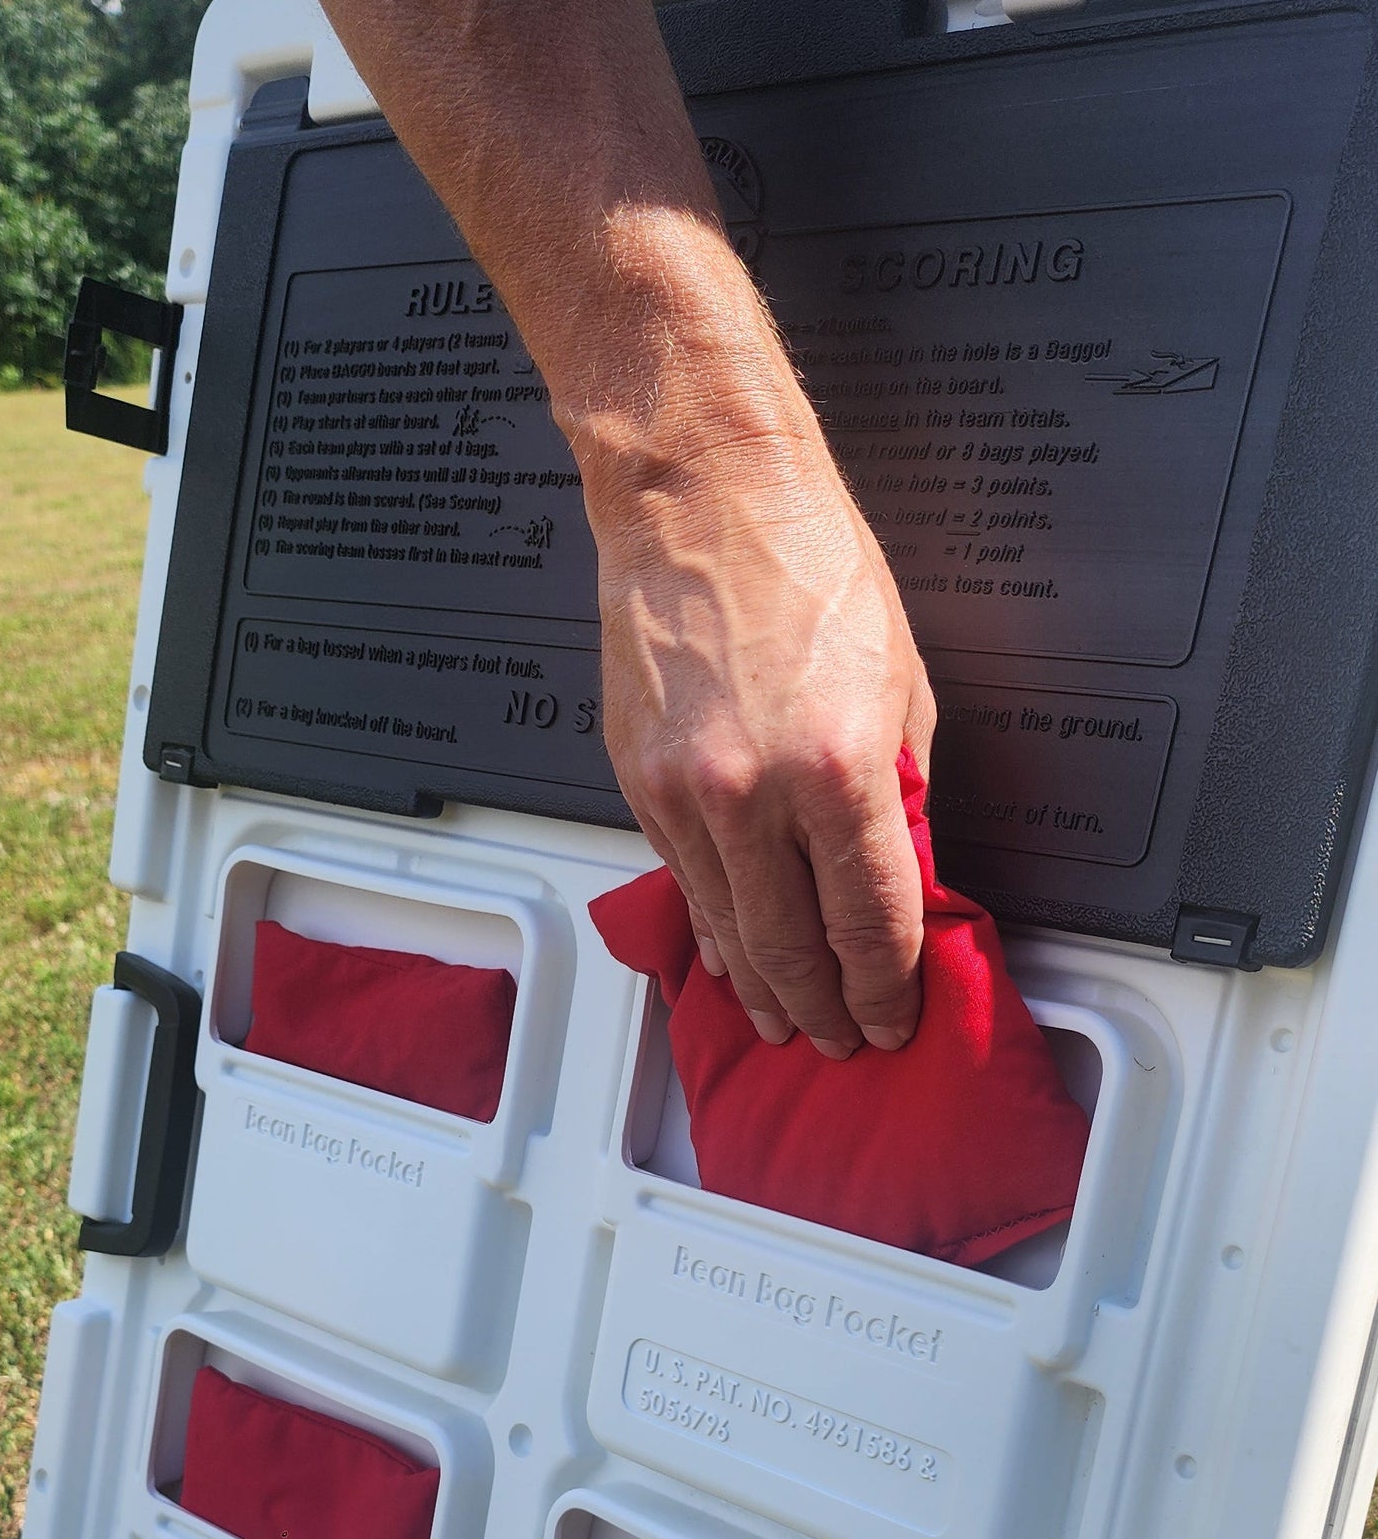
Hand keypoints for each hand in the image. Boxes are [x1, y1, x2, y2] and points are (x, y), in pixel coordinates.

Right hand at [589, 427, 932, 1055]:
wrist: (701, 496)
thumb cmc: (805, 561)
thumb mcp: (899, 683)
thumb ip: (900, 793)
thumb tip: (900, 872)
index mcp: (838, 770)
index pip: (871, 925)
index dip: (888, 989)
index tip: (897, 1016)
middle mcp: (753, 795)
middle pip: (793, 952)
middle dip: (826, 1012)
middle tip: (845, 1041)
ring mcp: (685, 794)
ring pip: (727, 933)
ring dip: (763, 991)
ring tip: (786, 1023)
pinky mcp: (638, 781)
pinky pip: (682, 883)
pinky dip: (711, 930)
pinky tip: (730, 955)